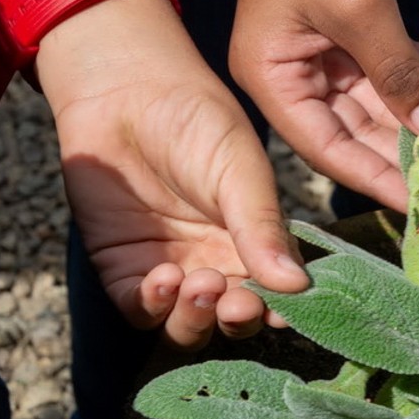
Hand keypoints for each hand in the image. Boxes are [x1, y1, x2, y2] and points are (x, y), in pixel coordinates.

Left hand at [40, 0, 309, 350]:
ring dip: (196, 320)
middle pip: (232, 320)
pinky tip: (163, 279)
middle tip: (236, 301)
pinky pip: (139, 310)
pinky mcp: (121, 268)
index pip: (275, 293)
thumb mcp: (241, 171)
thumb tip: (297, 285)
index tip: (283, 312)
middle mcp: (215, 263)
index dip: (281, 311)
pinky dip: (153, 307)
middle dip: (237, 319)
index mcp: (254, 242)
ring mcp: (169, 269)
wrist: (126, 93)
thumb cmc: (196, 121)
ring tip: (197, 285)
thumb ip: (263, 227)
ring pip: (188, 325)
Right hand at [230, 0, 418, 212]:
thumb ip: (397, 76)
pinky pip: (400, 63)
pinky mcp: (360, 27)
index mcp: (272, 78)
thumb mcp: (360, 11)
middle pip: (358, 129)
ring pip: (386, 97)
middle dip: (410, 145)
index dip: (373, 178)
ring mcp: (329, 51)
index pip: (325, 148)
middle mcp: (296, 73)